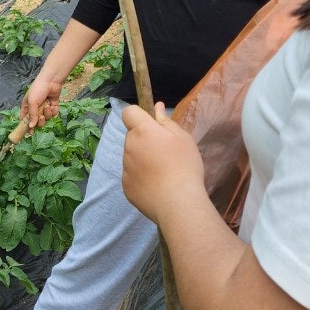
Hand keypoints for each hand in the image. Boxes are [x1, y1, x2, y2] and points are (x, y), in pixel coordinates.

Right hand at [21, 74, 63, 128]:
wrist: (52, 80)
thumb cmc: (38, 89)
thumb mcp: (32, 102)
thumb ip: (32, 115)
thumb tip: (31, 127)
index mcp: (27, 107)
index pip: (25, 120)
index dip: (27, 127)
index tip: (30, 133)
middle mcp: (35, 108)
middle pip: (37, 122)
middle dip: (40, 121)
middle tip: (41, 116)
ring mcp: (44, 107)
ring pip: (46, 118)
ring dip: (47, 114)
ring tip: (47, 106)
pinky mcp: (52, 106)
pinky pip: (53, 114)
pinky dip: (54, 111)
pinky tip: (53, 104)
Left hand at [122, 102, 204, 222]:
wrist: (178, 203)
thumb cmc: (184, 165)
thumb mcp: (183, 138)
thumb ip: (166, 121)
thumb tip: (156, 107)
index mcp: (143, 131)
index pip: (129, 113)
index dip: (138, 115)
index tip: (152, 124)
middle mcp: (129, 147)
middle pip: (132, 136)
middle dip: (144, 139)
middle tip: (164, 151)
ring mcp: (126, 168)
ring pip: (132, 156)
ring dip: (142, 158)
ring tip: (163, 171)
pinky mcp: (126, 187)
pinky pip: (132, 175)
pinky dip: (141, 176)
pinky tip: (157, 185)